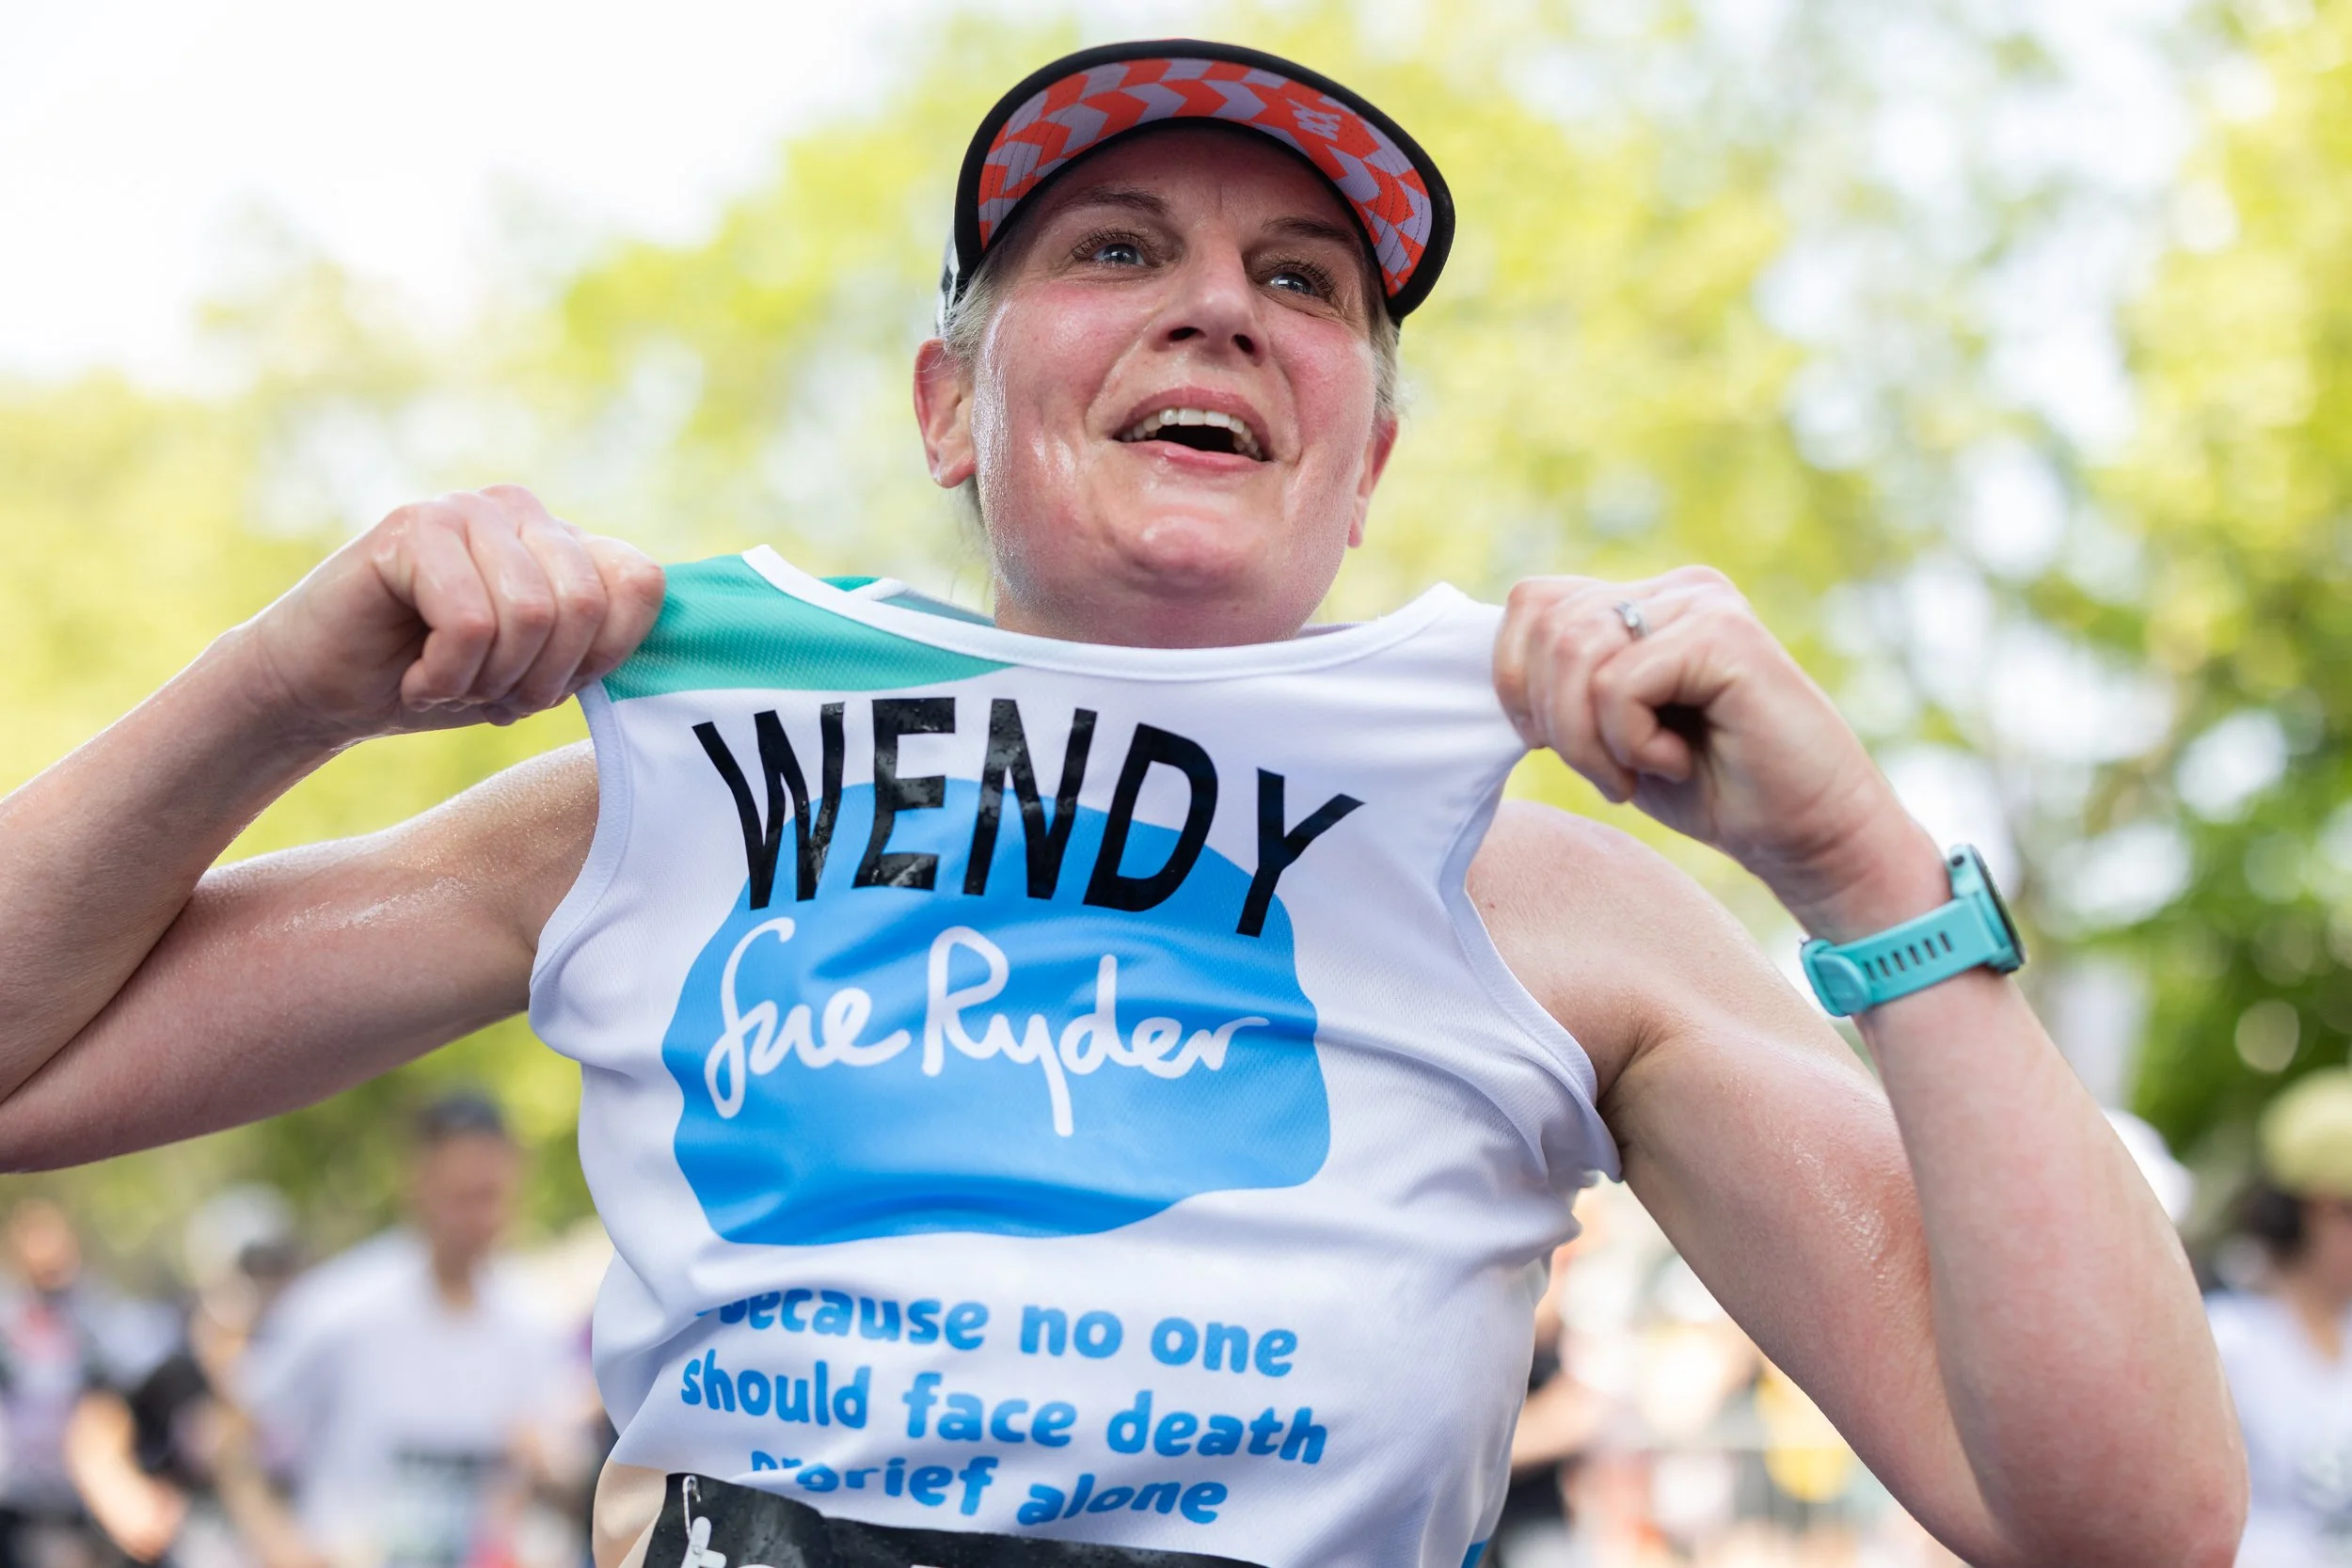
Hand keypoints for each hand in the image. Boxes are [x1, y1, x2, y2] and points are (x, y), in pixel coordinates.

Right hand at [236, 485, 664, 746]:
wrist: (322, 692)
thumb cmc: (437, 682)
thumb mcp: (538, 671)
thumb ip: (600, 645)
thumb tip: (678, 647)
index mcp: (564, 540)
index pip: (641, 582)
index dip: (604, 656)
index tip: (548, 686)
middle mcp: (522, 511)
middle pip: (587, 604)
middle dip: (540, 678)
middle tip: (486, 692)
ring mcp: (466, 510)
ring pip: (532, 615)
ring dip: (486, 680)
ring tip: (444, 680)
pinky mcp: (411, 527)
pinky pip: (472, 621)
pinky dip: (445, 676)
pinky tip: (414, 675)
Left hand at [1493, 567, 1941, 938]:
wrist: (1807, 835)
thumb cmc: (1712, 790)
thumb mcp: (1610, 733)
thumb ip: (1566, 687)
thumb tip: (1493, 668)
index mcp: (1647, 601)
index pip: (1532, 603)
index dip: (1514, 678)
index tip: (1548, 744)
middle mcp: (1675, 588)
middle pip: (1544, 625)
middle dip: (1550, 718)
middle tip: (1603, 774)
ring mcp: (1701, 603)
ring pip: (1574, 653)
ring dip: (1587, 739)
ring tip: (1634, 773)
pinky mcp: (1724, 635)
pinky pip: (1620, 683)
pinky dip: (1629, 742)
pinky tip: (1677, 762)